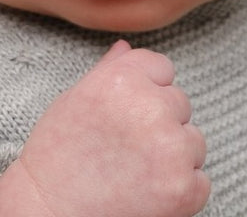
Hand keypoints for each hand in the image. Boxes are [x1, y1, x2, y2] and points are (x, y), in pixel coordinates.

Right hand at [0, 41, 208, 216]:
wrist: (46, 214)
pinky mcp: (181, 188)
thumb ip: (108, 69)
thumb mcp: (75, 100)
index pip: (163, 69)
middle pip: (180, 104)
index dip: (146, 93)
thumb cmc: (56, 157)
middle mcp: (150, 107)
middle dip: (160, 125)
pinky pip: (200, 182)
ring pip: (193, 142)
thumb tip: (125, 47)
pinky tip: (147, 195)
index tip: (126, 116)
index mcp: (123, 77)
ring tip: (134, 173)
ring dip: (174, 157)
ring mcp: (169, 147)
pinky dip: (181, 192)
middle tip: (126, 150)